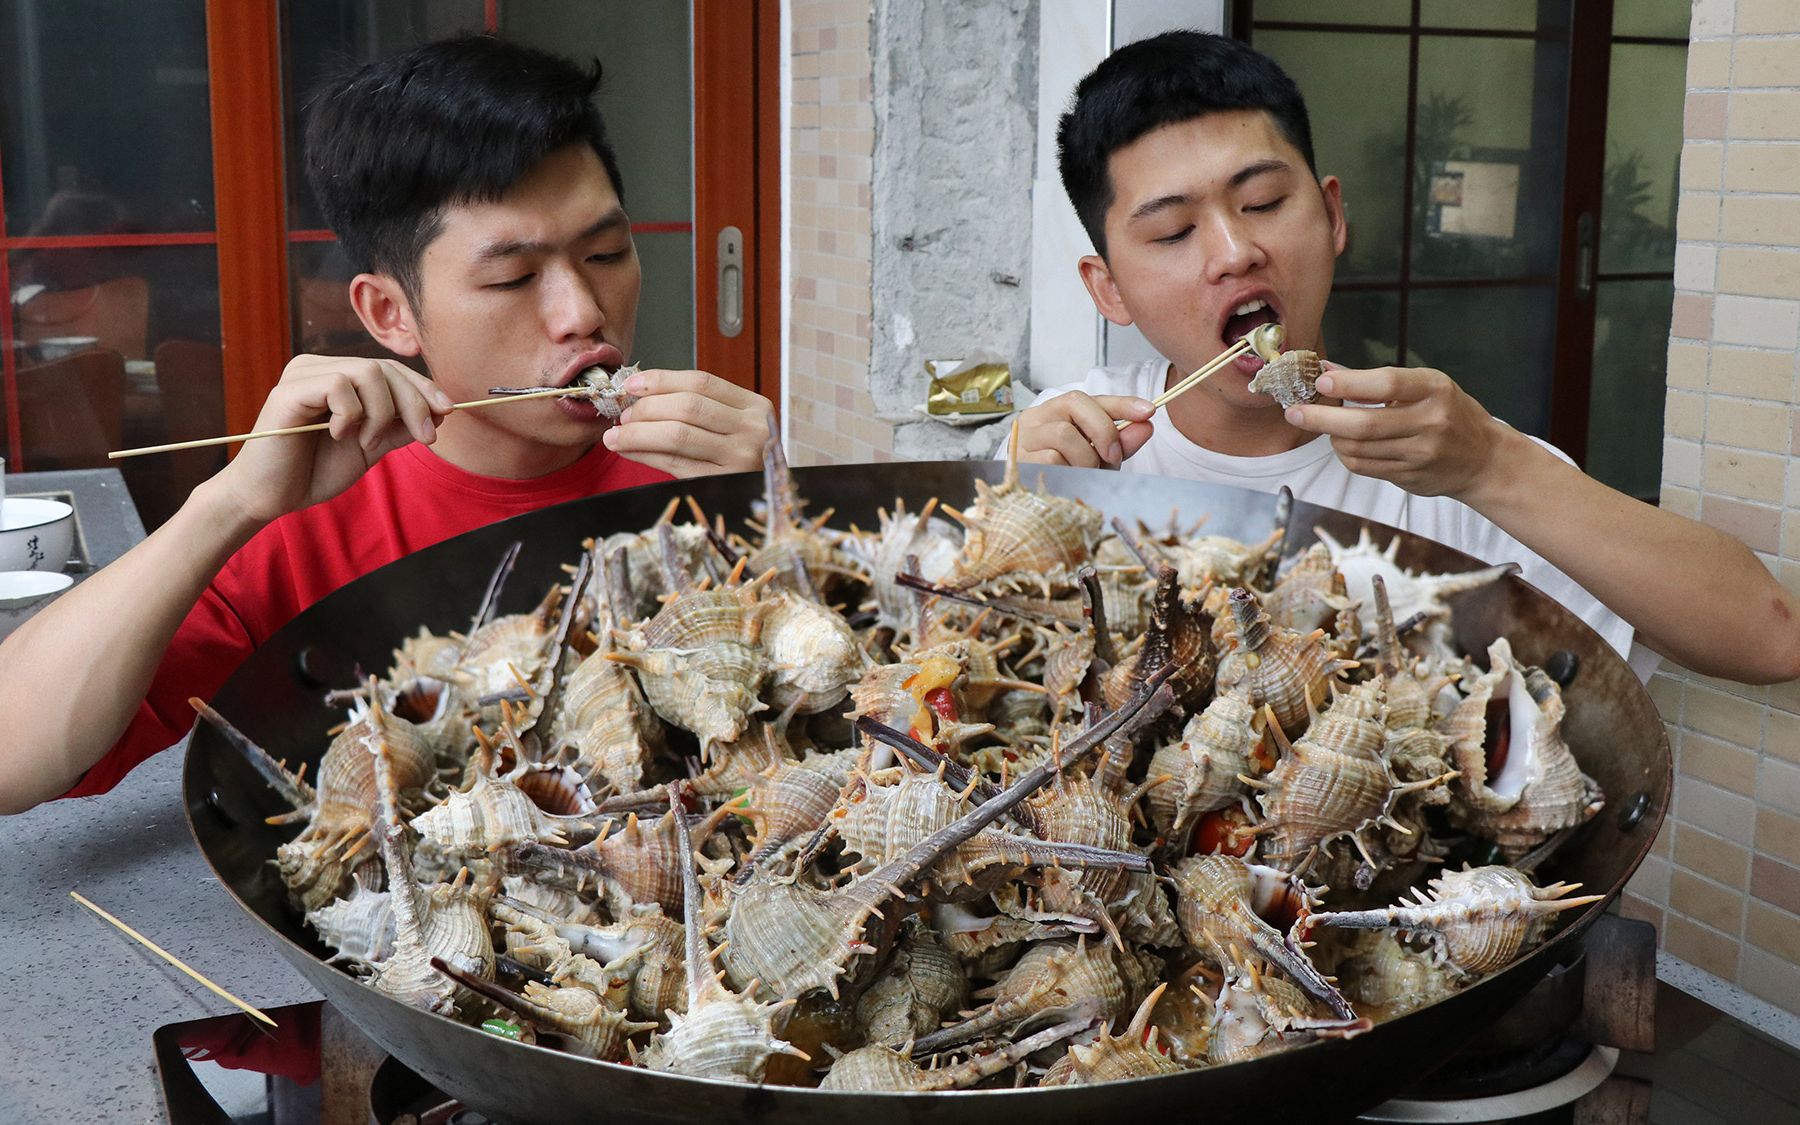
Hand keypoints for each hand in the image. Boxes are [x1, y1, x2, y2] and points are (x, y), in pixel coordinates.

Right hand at [212, 355, 451, 525]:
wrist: (272, 497)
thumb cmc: (316, 470)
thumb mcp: (371, 446)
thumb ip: (399, 426)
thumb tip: (440, 410)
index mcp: (337, 376)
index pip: (390, 369)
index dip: (423, 388)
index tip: (447, 412)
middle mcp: (318, 367)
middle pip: (385, 368)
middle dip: (415, 402)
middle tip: (426, 436)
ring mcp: (301, 375)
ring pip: (368, 373)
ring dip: (381, 413)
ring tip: (366, 442)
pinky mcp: (288, 391)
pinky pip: (340, 386)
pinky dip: (351, 415)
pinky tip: (337, 435)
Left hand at [601, 369, 774, 476]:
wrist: (772, 498)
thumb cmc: (746, 455)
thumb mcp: (737, 423)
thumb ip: (701, 407)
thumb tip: (641, 396)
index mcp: (755, 406)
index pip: (701, 382)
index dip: (661, 380)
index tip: (632, 384)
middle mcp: (751, 430)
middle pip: (687, 406)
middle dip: (646, 408)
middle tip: (624, 415)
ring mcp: (739, 458)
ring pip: (677, 435)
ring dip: (638, 432)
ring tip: (617, 434)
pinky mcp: (720, 483)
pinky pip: (674, 464)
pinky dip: (645, 455)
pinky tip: (629, 451)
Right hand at [1012, 392, 1154, 468]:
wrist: (1028, 506)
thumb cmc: (1066, 476)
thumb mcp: (1098, 457)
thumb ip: (1120, 442)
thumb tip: (1146, 426)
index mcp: (1055, 412)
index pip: (1088, 397)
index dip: (1120, 402)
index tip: (1148, 411)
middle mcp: (1036, 418)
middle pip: (1075, 404)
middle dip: (1104, 430)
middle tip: (1113, 457)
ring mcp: (1023, 438)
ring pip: (1064, 434)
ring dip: (1086, 458)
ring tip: (1085, 474)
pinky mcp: (1017, 460)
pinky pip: (1052, 459)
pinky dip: (1070, 472)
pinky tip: (1068, 482)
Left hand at [1283, 364, 1507, 498]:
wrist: (1482, 459)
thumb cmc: (1448, 412)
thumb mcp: (1425, 385)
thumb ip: (1376, 380)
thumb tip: (1325, 370)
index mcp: (1435, 390)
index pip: (1388, 383)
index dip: (1350, 382)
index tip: (1321, 379)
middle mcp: (1431, 422)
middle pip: (1365, 424)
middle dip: (1322, 418)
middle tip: (1294, 411)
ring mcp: (1421, 454)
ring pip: (1359, 449)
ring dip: (1332, 437)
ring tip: (1323, 425)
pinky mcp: (1411, 477)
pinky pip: (1364, 467)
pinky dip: (1345, 455)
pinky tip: (1343, 444)